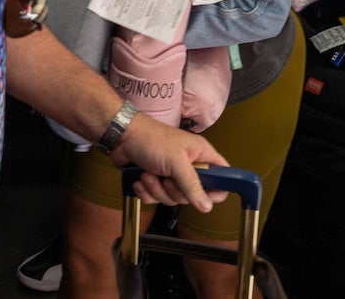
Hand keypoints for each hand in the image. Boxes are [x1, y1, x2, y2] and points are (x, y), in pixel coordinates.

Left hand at [109, 114, 228, 211]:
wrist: (122, 137)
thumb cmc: (151, 139)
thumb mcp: (176, 161)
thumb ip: (192, 185)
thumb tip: (207, 205)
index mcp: (201, 155)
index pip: (222, 178)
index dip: (217, 191)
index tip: (204, 197)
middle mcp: (189, 166)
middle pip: (193, 195)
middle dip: (175, 191)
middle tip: (167, 178)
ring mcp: (172, 175)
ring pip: (172, 199)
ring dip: (157, 189)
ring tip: (149, 174)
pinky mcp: (156, 181)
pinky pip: (156, 199)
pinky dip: (146, 191)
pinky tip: (141, 178)